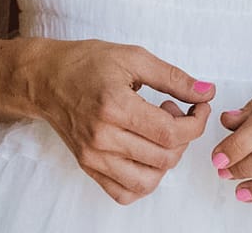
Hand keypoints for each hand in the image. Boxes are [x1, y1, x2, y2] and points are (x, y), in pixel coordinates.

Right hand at [31, 39, 215, 204]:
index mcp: (115, 106)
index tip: (199, 106)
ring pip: (149, 181)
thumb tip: (207, 92)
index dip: (196, 122)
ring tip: (157, 134)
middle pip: (164, 157)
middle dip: (183, 136)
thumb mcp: (132, 57)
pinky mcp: (88, 167)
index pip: (171, 132)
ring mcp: (94, 157)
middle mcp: (102, 137)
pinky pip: (124, 193)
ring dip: (166, 160)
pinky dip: (143, 182)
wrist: (44, 79)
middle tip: (173, 110)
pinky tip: (144, 155)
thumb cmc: (85, 63)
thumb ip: (173, 77)